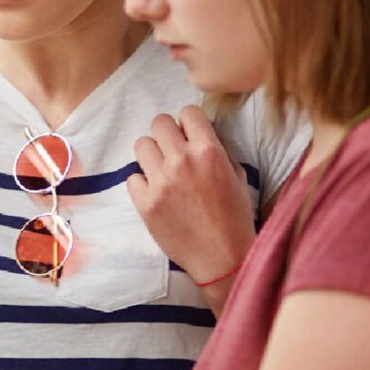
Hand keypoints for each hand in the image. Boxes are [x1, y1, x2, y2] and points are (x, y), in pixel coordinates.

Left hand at [126, 105, 255, 287]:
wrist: (223, 258)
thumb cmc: (235, 217)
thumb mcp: (237, 175)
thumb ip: (218, 150)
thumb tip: (198, 134)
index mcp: (209, 151)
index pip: (188, 112)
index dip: (188, 123)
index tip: (189, 135)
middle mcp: (182, 161)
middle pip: (159, 122)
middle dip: (167, 134)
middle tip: (173, 150)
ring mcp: (161, 182)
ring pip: (141, 145)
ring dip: (152, 155)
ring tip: (162, 171)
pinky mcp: (145, 203)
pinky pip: (132, 177)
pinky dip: (142, 184)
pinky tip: (156, 194)